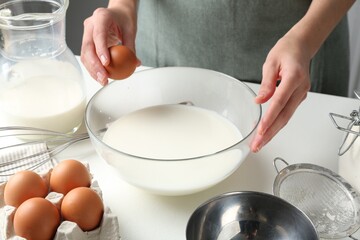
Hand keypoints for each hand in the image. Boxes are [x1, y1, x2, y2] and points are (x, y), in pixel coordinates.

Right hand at [80, 4, 137, 84]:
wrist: (116, 13)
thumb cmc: (123, 19)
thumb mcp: (130, 30)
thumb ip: (131, 47)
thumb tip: (135, 63)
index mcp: (101, 17)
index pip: (98, 35)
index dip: (101, 50)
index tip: (106, 64)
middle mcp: (90, 24)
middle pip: (88, 47)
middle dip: (94, 65)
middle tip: (104, 77)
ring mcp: (86, 33)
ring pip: (85, 54)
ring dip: (92, 70)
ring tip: (103, 81)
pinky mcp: (86, 42)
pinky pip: (87, 57)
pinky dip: (93, 68)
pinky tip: (100, 77)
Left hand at [250, 35, 310, 151]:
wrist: (301, 46)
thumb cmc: (286, 51)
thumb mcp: (271, 62)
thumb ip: (266, 83)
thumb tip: (260, 100)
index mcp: (294, 78)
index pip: (279, 102)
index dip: (269, 118)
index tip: (260, 130)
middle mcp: (300, 89)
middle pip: (284, 116)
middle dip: (270, 133)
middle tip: (257, 145)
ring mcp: (301, 94)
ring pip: (286, 118)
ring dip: (273, 132)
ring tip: (259, 144)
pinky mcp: (298, 97)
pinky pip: (287, 113)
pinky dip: (277, 124)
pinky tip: (267, 132)